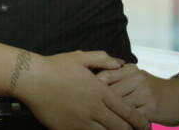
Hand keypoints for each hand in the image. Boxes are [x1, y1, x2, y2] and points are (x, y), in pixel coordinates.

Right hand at [21, 51, 151, 129]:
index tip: (147, 127)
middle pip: (121, 127)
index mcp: (99, 91)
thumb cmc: (55, 66)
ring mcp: (81, 121)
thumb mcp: (80, 57)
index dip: (140, 121)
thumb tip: (121, 63)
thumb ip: (103, 59)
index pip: (127, 111)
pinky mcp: (69, 129)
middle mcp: (94, 109)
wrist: (31, 79)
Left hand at [96, 64, 178, 125]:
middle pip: (109, 91)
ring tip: (101, 120)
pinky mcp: (151, 107)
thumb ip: (118, 79)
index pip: (104, 76)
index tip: (83, 97)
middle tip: (89, 111)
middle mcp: (136, 77)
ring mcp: (144, 92)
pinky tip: (119, 124)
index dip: (91, 87)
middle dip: (99, 103)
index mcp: (129, 69)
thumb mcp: (136, 78)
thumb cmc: (153, 90)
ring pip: (119, 105)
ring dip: (110, 114)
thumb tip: (92, 85)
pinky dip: (123, 122)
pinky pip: (131, 116)